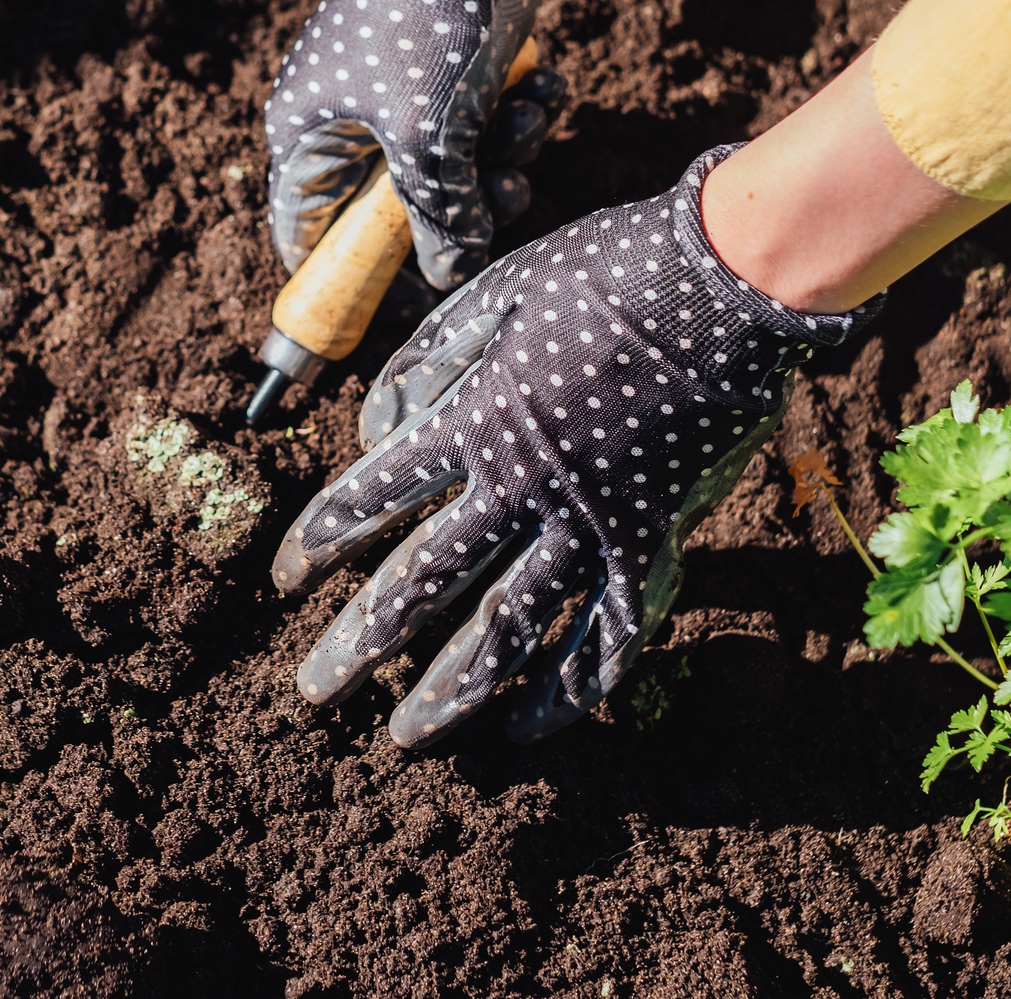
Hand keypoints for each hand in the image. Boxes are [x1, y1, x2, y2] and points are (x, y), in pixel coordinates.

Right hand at [265, 0, 580, 290]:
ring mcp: (397, 93)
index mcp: (306, 132)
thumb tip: (449, 273)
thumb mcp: (431, 137)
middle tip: (503, 190)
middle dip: (462, 207)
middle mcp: (343, 117)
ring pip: (450, 172)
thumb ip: (437, 217)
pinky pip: (479, 127)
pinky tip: (543, 86)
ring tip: (525, 116)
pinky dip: (516, 117)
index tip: (402, 312)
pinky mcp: (449, 71)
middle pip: (396, 214)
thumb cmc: (432, 18)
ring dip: (502, 157)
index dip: (351, 281)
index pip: (307, 236)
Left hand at [269, 146, 881, 746]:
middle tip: (315, 692)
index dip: (320, 540)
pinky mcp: (651, 544)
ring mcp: (588, 525)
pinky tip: (529, 723)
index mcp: (472, 422)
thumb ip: (426, 362)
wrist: (726, 283)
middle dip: (360, 645)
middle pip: (422, 583)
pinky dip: (568, 688)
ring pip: (506, 629)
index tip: (285, 580)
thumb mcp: (495, 292)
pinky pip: (606, 636)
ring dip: (450, 689)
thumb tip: (378, 431)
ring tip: (407, 736)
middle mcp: (520, 488)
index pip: (371, 497)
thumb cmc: (605, 274)